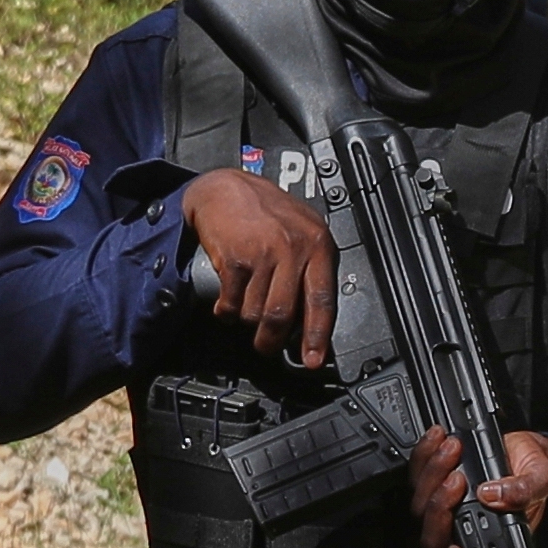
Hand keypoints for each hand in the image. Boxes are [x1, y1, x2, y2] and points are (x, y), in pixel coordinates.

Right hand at [179, 168, 335, 367]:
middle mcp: (293, 250)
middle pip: (284, 314)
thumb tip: (315, 315)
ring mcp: (262, 255)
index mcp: (318, 246)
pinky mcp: (234, 259)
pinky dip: (227, 311)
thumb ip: (312, 266)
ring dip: (248, 321)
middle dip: (272, 340)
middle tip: (267, 348)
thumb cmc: (267, 211)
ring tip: (246, 314)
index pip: (322, 301)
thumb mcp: (303, 231)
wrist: (224, 187)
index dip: (318, 336)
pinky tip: (228, 305)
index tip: (313, 360)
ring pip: (256, 312)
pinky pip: (232, 303)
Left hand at [409, 424, 547, 547]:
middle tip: (458, 479)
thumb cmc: (532, 474)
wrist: (524, 451)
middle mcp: (463, 531)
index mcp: (491, 541)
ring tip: (453, 448)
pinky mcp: (433, 486)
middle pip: (433, 537)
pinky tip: (438, 440)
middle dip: (439, 506)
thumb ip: (525, 490)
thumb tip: (494, 495)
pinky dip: (425, 456)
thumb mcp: (542, 479)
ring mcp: (445, 511)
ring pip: (421, 505)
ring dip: (432, 473)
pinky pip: (418, 476)